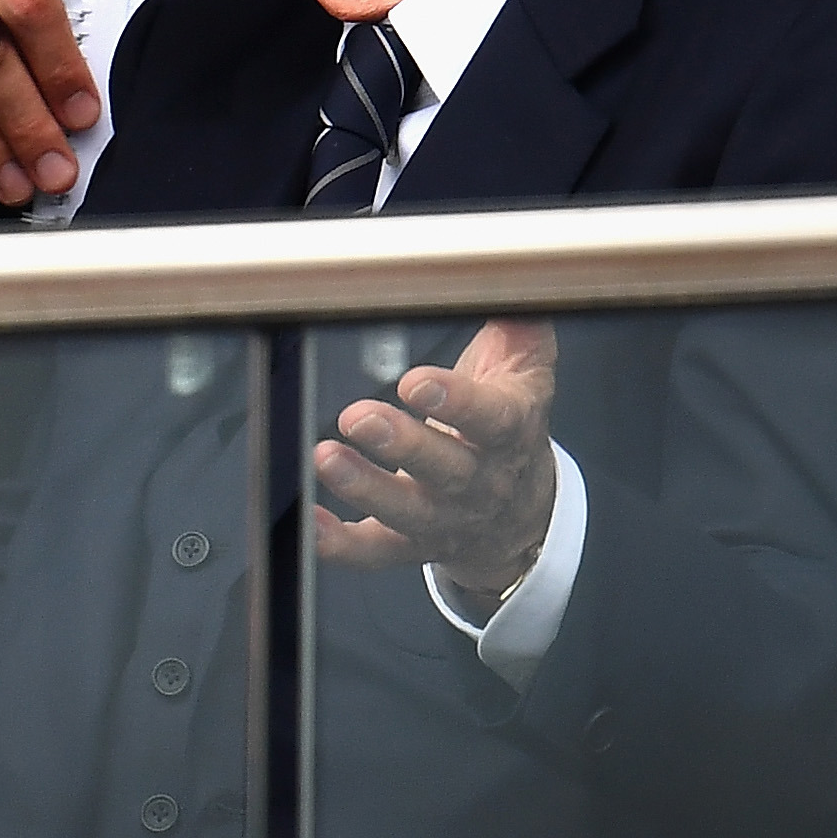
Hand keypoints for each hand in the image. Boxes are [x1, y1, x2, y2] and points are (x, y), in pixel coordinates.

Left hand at [309, 320, 559, 604]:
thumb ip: (519, 327)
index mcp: (510, 432)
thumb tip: (516, 286)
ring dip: (365, 487)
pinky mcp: (410, 544)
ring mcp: (444, 518)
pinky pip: (374, 551)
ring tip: (327, 457)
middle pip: (446, 470)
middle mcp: (479, 481)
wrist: (522, 512)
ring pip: (408, 511)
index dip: (457, 402)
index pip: (492, 420)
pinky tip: (310, 522)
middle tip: (359, 418)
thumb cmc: (508, 426)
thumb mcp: (526, 373)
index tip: (415, 382)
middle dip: (402, 445)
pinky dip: (339, 543)